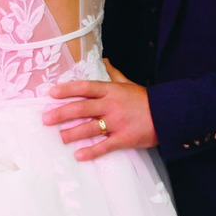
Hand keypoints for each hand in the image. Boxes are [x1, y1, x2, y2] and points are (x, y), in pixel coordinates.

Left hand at [43, 64, 157, 158]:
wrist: (169, 114)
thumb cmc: (146, 99)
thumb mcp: (129, 83)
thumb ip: (114, 73)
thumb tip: (104, 59)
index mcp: (111, 90)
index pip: (85, 87)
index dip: (67, 89)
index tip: (51, 93)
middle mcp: (111, 105)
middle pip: (82, 108)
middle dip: (62, 113)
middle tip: (46, 119)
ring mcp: (117, 122)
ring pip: (90, 128)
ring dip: (72, 133)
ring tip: (59, 138)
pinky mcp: (124, 138)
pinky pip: (105, 146)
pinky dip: (92, 151)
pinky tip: (79, 155)